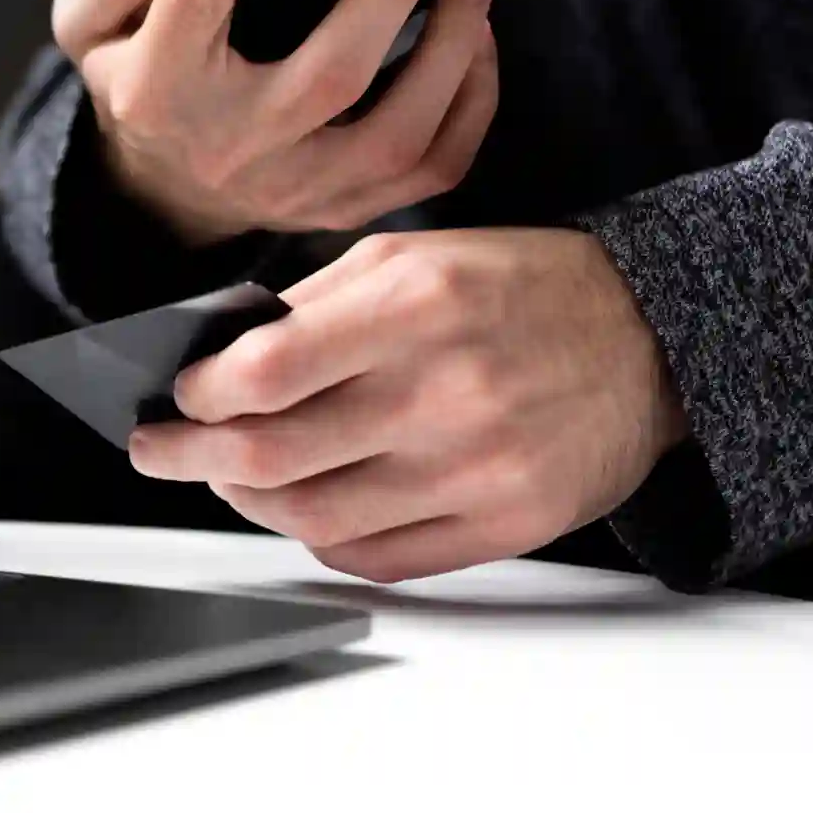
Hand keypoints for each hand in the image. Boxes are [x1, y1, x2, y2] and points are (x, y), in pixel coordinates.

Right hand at [50, 0, 497, 246]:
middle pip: (333, 71)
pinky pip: (434, 166)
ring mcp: (300, 188)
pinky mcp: (347, 207)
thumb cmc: (138, 85)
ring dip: (450, 46)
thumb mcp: (92, 26)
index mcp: (160, 90)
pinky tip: (474, 38)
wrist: (164, 198)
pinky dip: (470, 101)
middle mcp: (236, 146)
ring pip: (398, 131)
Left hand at [126, 229, 688, 581]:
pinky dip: (320, 538)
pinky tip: (303, 508)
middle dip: (190, 457)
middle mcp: (445, 392)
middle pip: (272, 454)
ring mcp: (477, 468)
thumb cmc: (520, 287)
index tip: (176, 393)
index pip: (265, 370)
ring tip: (227, 475)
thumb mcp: (413, 255)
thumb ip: (314, 305)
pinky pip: (377, 557)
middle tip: (159, 449)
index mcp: (415, 306)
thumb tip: (218, 357)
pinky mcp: (504, 525)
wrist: (653, 339)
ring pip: (314, 518)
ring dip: (247, 501)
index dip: (199, 392)